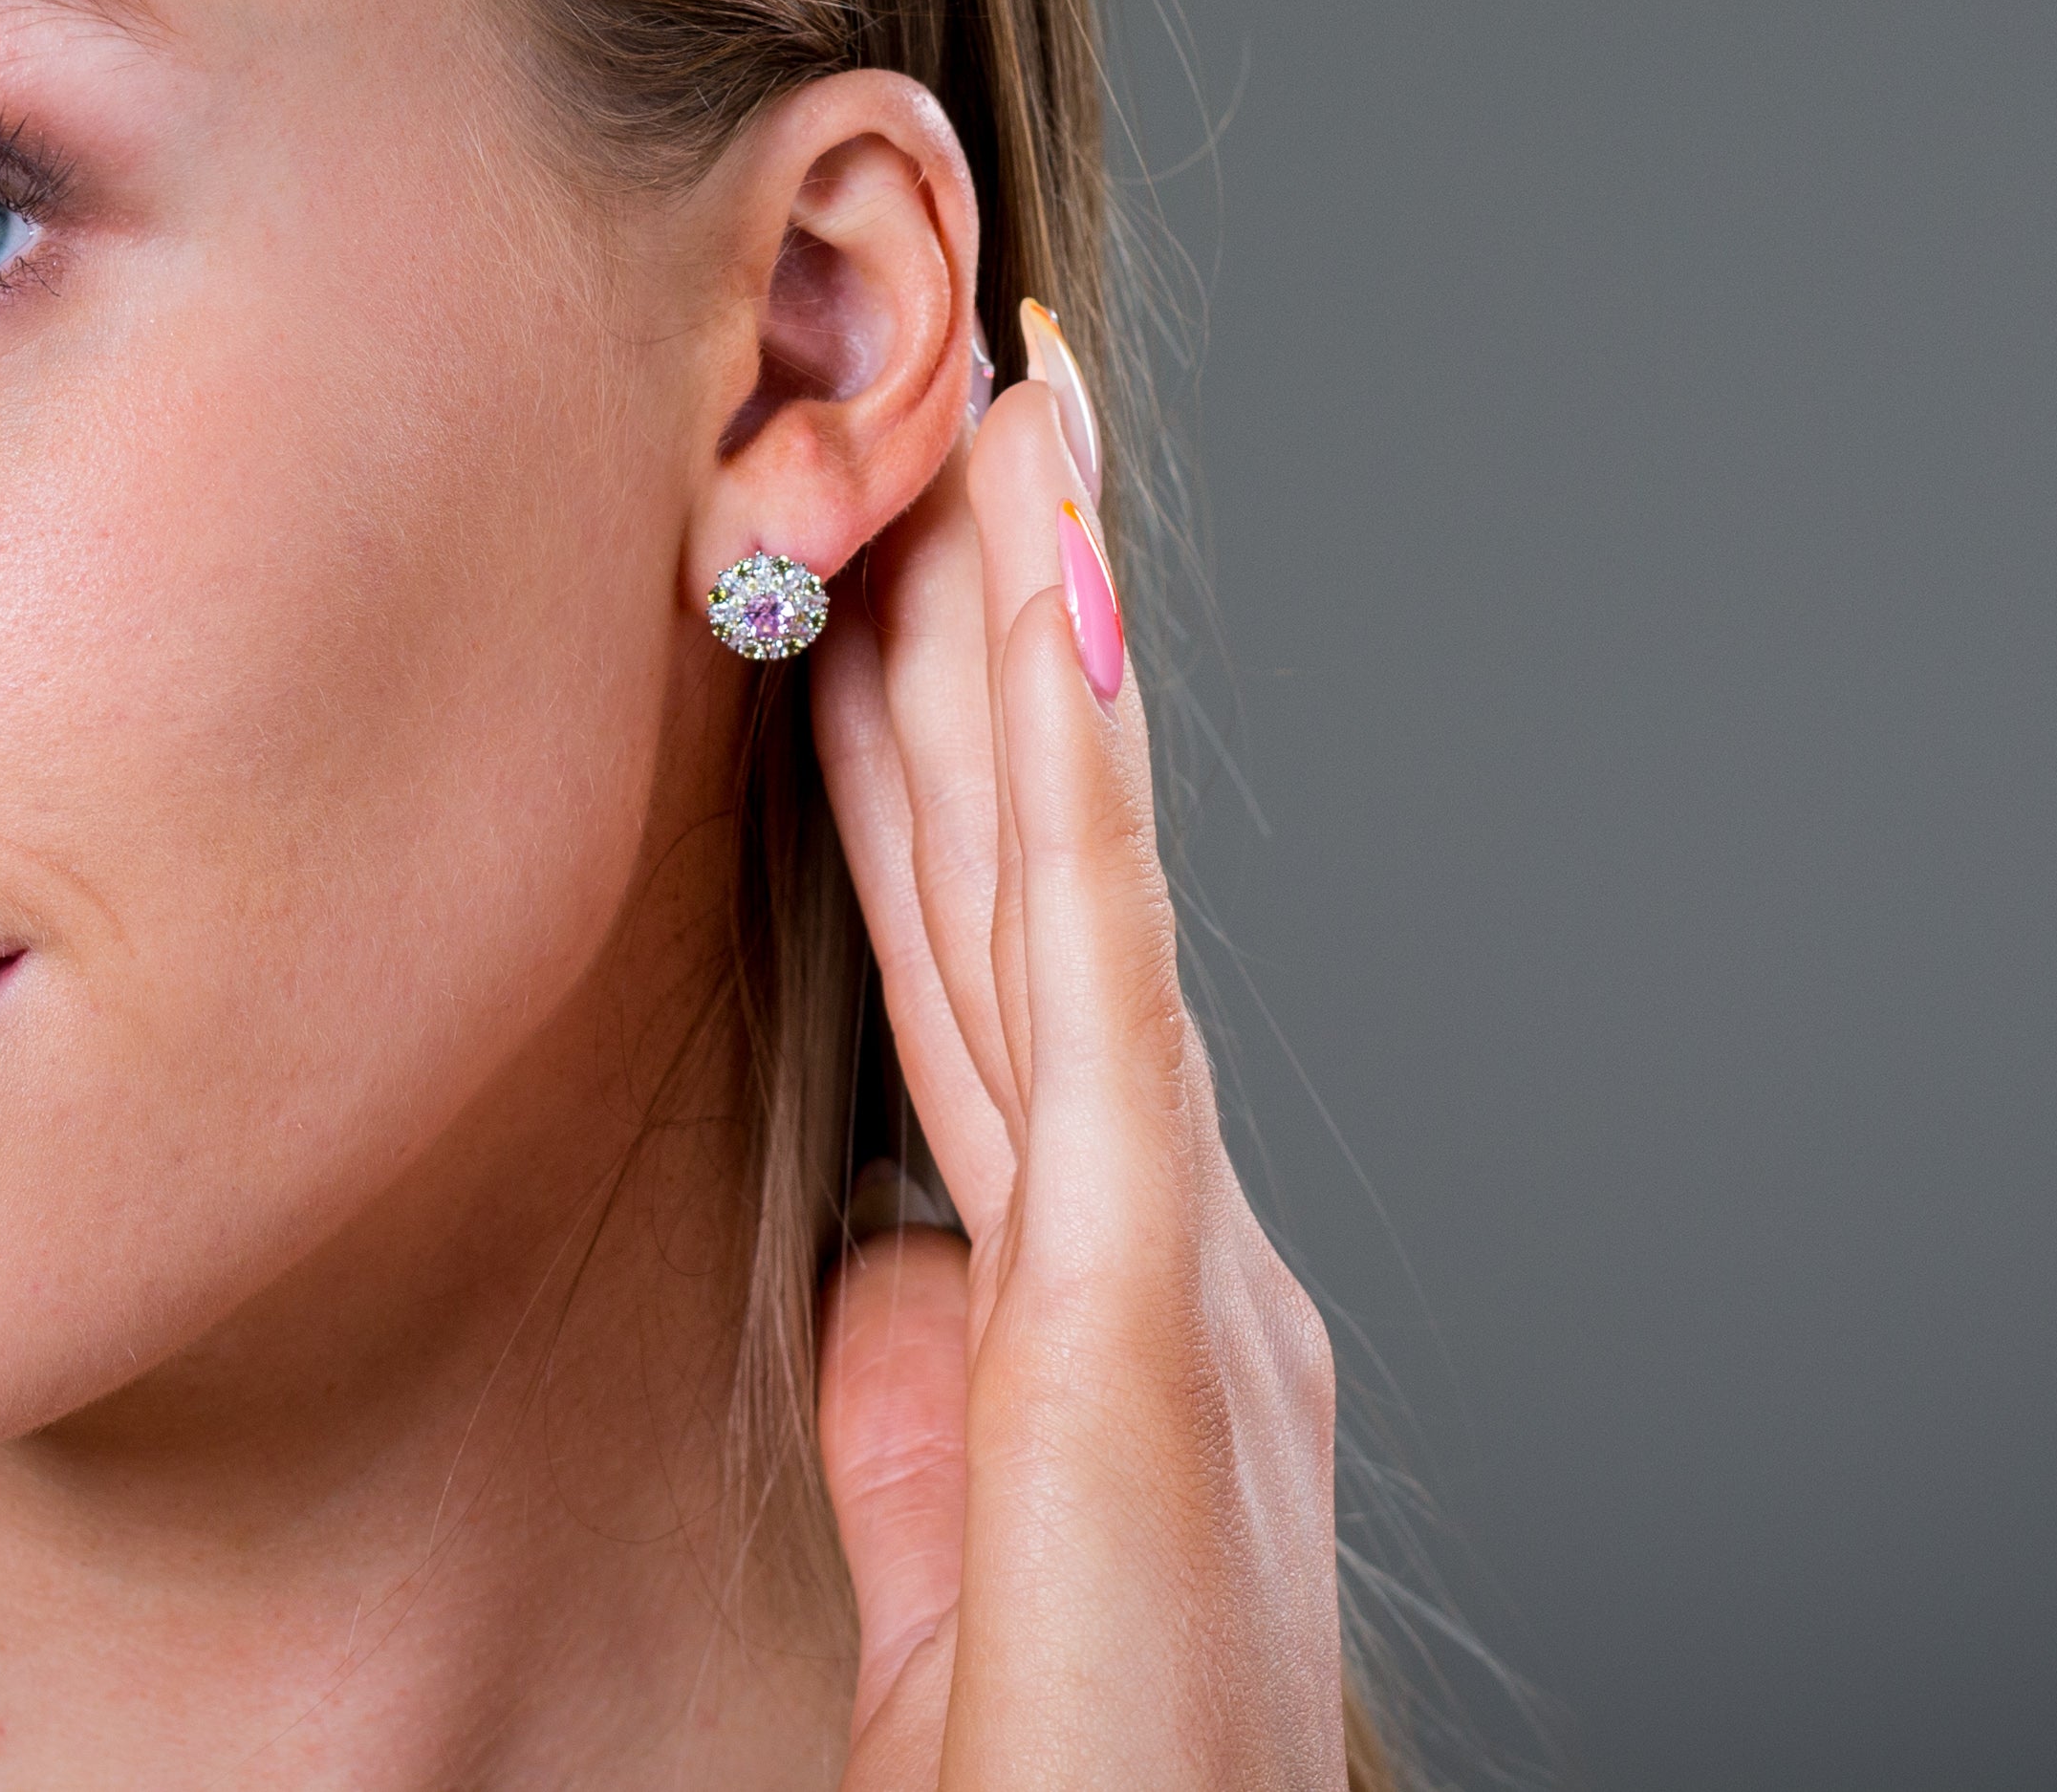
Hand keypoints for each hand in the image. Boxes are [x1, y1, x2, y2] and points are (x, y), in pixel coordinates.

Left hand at [808, 302, 1347, 1787]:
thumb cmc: (1068, 1791)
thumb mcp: (958, 1563)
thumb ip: (920, 1403)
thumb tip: (877, 1258)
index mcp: (1123, 1309)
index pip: (996, 973)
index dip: (947, 763)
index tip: (890, 577)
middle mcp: (1180, 1251)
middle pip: (1039, 882)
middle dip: (1001, 632)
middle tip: (967, 403)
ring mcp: (1179, 1265)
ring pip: (1074, 880)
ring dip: (1043, 633)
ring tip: (1015, 416)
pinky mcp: (1137, 1314)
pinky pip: (1089, 993)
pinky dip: (1073, 785)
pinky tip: (1052, 613)